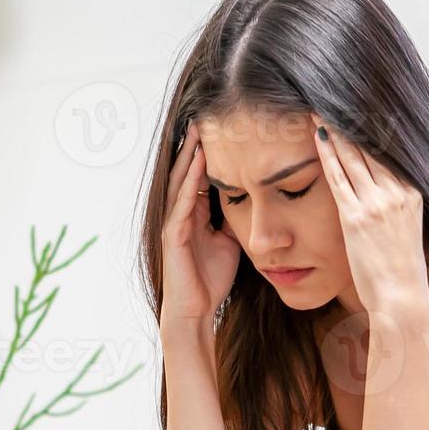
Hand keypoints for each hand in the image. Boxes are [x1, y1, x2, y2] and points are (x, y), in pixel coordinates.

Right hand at [159, 119, 241, 321]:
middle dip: (195, 147)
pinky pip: (182, 202)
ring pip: (182, 182)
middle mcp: (181, 214)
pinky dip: (191, 182)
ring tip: (197, 132)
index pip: (201, 177)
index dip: (209, 155)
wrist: (196, 311)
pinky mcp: (174, 235)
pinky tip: (199, 164)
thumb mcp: (231, 242)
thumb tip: (254, 201)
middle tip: (203, 118)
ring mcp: (175, 223)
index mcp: (195, 215)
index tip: (220, 131)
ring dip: (189, 157)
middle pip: (187, 173)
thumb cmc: (211, 280)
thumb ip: (236, 220)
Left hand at [312, 114, 428, 315]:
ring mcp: (376, 204)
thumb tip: (384, 189)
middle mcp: (397, 193)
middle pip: (370, 146)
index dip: (372, 125)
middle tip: (334, 96)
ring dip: (335, 130)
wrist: (402, 297)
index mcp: (412, 193)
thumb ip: (396, 203)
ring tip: (320, 108)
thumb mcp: (406, 227)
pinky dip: (327, 155)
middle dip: (350, 120)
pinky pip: (338, 179)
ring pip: (353, 157)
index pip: (389, 150)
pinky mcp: (355, 218)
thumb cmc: (401, 268)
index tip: (358, 103)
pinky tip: (317, 138)